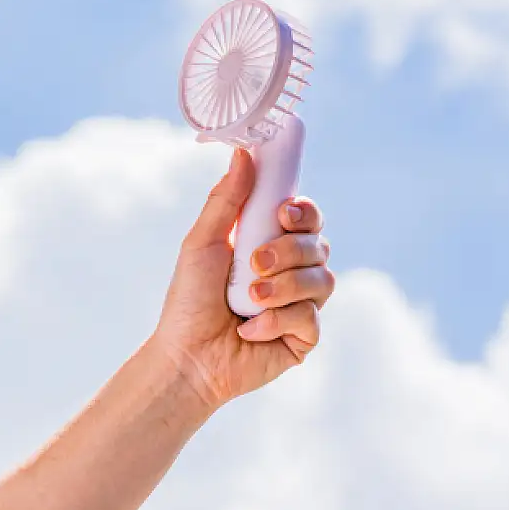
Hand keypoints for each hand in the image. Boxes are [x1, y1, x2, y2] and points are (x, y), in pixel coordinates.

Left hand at [147, 147, 333, 411]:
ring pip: (322, 280)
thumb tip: (243, 153)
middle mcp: (292, 270)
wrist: (187, 355)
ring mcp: (301, 304)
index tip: (284, 213)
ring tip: (250, 299)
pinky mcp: (304, 337)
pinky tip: (250, 329)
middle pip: (318, 245)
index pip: (306, 217)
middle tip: (255, 263)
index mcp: (271, 242)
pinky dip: (277, 321)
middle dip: (288, 251)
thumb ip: (226, 200)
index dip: (305, 211)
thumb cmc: (189, 299)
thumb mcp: (203, 242)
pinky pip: (311, 318)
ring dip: (283, 288)